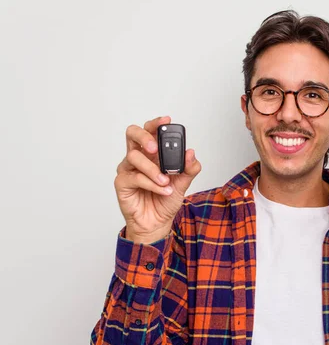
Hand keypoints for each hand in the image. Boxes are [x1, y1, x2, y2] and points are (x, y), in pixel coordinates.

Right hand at [114, 116, 201, 242]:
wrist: (157, 223)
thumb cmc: (165, 200)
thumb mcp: (183, 183)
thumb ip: (188, 168)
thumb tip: (191, 153)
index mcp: (152, 154)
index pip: (150, 131)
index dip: (156, 123)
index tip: (167, 120)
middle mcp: (138, 158)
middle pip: (132, 134)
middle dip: (144, 136)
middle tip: (156, 148)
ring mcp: (128, 169)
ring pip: (134, 157)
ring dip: (153, 169)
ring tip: (166, 182)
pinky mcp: (122, 183)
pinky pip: (135, 177)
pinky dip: (151, 184)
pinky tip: (163, 190)